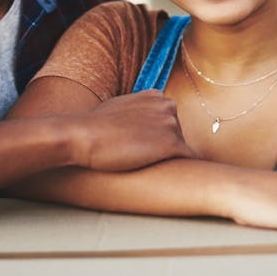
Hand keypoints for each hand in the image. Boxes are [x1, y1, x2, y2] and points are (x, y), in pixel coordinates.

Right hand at [71, 90, 194, 170]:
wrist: (85, 136)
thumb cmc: (95, 126)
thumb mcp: (120, 106)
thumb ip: (136, 109)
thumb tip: (140, 121)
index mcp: (156, 96)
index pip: (168, 119)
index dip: (158, 137)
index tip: (148, 149)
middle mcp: (168, 106)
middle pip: (179, 133)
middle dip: (166, 147)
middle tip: (148, 162)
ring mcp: (171, 124)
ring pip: (182, 148)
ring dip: (172, 160)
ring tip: (156, 170)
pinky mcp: (171, 144)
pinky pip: (191, 160)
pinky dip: (187, 170)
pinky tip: (179, 179)